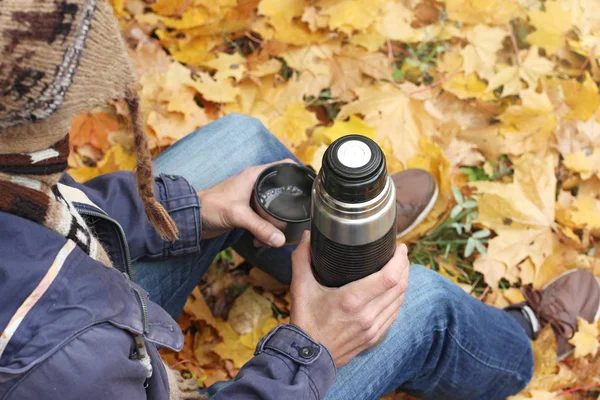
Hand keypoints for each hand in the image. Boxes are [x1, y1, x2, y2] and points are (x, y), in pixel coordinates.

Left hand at [197, 159, 294, 246]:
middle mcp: (255, 183)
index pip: (284, 166)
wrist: (191, 219)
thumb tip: (281, 240)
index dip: (298, 172)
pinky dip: (264, 230)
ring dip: (274, 224)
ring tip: (273, 236)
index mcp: (255, 175)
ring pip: (273, 208)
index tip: (309, 185)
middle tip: (292, 220)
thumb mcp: (238, 215)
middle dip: (287, 207)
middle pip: (281, 190)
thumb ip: (260, 227)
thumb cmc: (210, 207)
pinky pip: (263, 219)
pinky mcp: (247, 211)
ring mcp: (251, 197)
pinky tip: (260, 240)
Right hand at [290, 231, 409, 366]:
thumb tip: (307, 237)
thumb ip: (302, 259)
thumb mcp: (300, 288)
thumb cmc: (305, 322)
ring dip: (403, 282)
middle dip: (404, 267)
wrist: (307, 358)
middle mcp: (367, 315)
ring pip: (399, 300)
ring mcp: (373, 328)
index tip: (399, 248)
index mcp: (352, 300)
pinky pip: (394, 314)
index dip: (399, 260)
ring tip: (399, 268)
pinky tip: (393, 291)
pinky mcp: (374, 337)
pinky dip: (398, 299)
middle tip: (400, 254)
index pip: (389, 277)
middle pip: (399, 286)